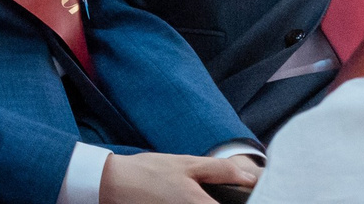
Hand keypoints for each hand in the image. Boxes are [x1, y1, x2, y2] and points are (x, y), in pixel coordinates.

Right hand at [99, 152, 261, 201]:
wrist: (111, 185)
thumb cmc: (147, 173)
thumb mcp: (185, 163)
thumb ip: (220, 170)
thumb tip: (250, 178)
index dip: (250, 203)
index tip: (252, 197)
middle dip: (225, 202)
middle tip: (222, 193)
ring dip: (210, 201)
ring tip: (196, 193)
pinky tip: (189, 198)